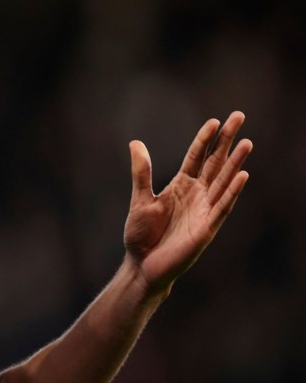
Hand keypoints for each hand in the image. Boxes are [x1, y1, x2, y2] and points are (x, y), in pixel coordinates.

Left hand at [123, 111, 252, 296]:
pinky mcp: (207, 228)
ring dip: (235, 162)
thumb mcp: (140, 199)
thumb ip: (142, 172)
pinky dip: (231, 191)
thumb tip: (135, 142)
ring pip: (223, 181)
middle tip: (239, 117)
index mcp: (181, 186)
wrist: (142, 265)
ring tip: (246, 142)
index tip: (214, 120)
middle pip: (215, 163)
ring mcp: (204, 210)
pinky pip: (221, 206)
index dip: (205, 139)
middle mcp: (196, 194)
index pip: (196, 157)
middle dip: (226, 141)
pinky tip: (242, 175)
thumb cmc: (141, 234)